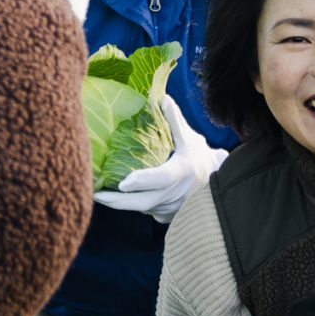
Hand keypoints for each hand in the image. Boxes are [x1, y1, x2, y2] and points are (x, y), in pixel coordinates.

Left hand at [93, 92, 227, 221]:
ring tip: (100, 194)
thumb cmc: (201, 159)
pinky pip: (147, 212)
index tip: (122, 183)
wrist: (219, 185)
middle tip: (95, 193)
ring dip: (122, 203)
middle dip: (118, 201)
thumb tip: (163, 98)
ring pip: (143, 208)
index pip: (161, 178)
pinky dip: (133, 205)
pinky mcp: (168, 217)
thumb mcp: (190, 138)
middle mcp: (176, 194)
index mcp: (182, 172)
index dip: (142, 181)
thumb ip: (175, 120)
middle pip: (143, 202)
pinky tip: (118, 198)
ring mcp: (172, 209)